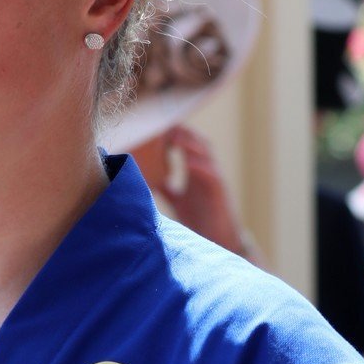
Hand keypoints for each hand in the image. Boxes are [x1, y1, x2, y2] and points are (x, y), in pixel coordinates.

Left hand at [153, 125, 246, 255]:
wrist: (218, 240)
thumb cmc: (199, 219)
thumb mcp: (177, 199)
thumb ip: (165, 187)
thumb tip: (143, 178)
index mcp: (195, 170)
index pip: (186, 144)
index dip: (173, 133)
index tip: (155, 125)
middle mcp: (206, 170)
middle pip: (196, 142)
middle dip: (182, 132)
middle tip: (164, 123)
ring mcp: (214, 179)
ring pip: (205, 154)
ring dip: (191, 144)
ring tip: (175, 136)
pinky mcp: (220, 192)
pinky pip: (212, 174)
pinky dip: (201, 166)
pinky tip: (188, 161)